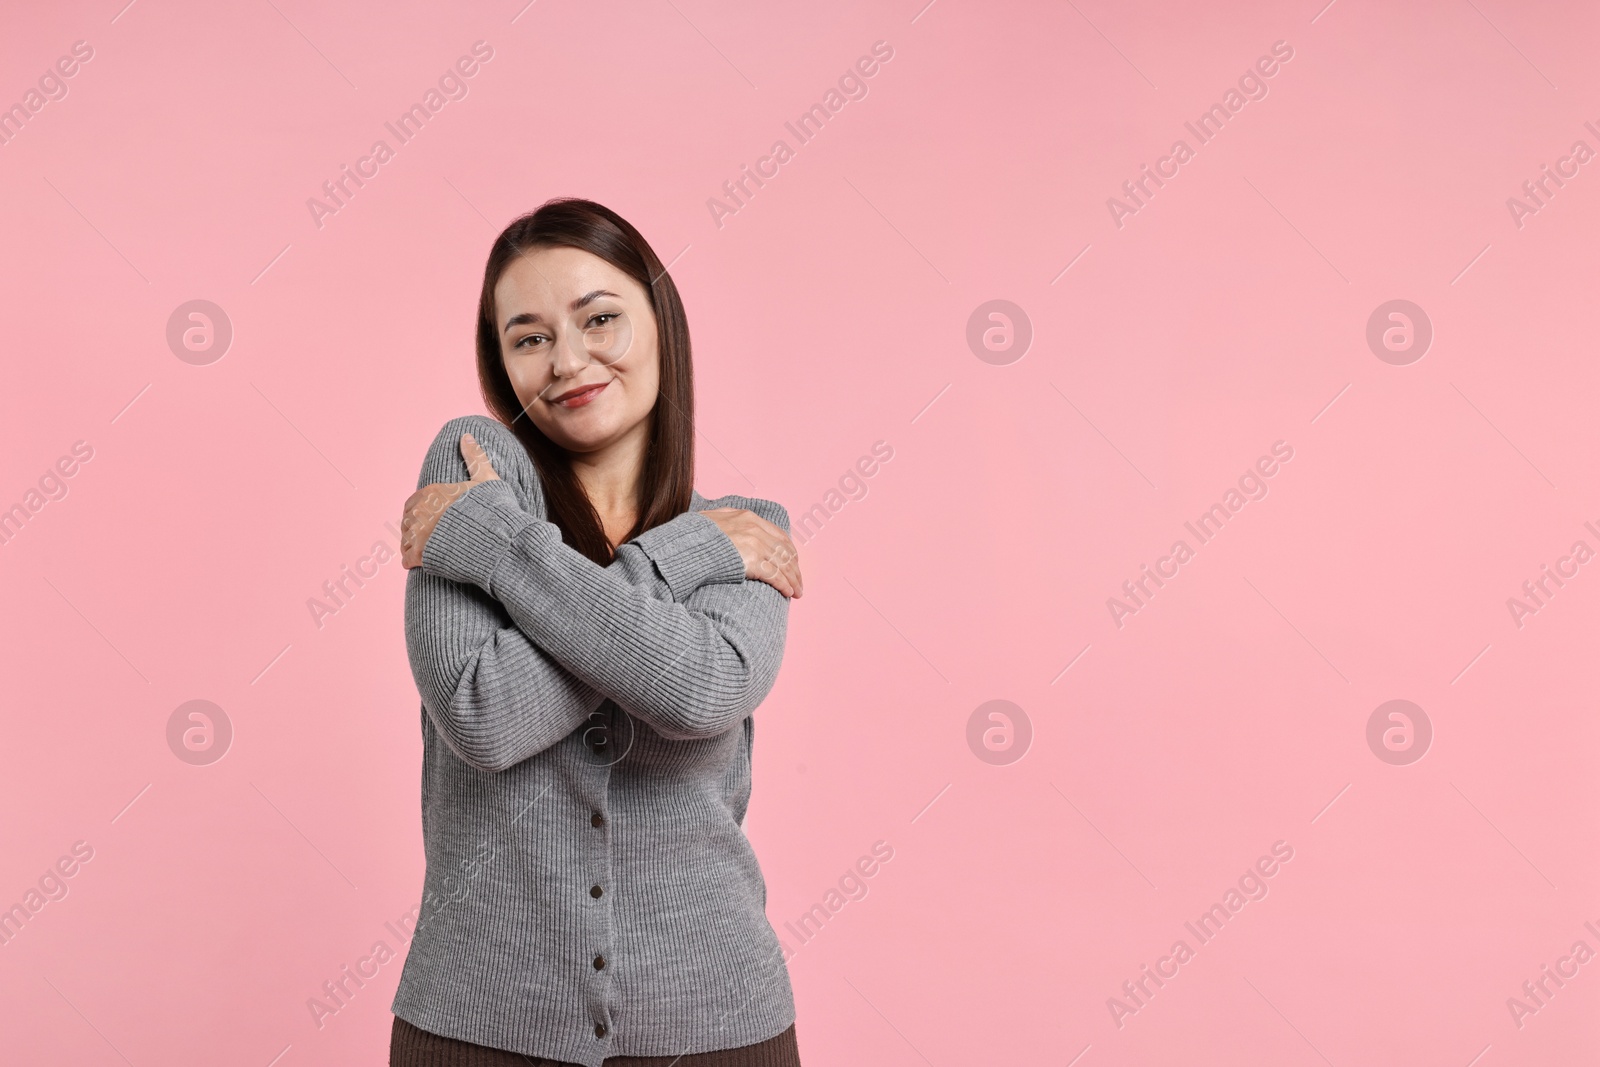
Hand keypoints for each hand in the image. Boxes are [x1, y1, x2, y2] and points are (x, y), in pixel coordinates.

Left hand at [401, 433, 500, 568]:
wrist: (499, 539)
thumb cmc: (495, 509)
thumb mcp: (487, 478)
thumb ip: (474, 457)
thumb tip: (466, 435)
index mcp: (432, 492)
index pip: (413, 503)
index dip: (419, 512)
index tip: (429, 520)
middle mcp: (421, 511)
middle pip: (407, 522)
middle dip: (414, 530)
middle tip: (427, 539)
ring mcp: (419, 534)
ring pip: (405, 541)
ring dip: (412, 546)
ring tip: (425, 552)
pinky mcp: (421, 555)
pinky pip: (406, 559)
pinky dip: (411, 562)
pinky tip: (420, 563)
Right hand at [701, 508, 802, 598]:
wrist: (684, 544)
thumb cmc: (692, 535)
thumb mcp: (711, 519)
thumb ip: (724, 521)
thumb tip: (724, 524)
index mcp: (748, 517)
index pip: (778, 534)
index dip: (789, 550)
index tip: (793, 562)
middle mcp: (755, 528)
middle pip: (784, 550)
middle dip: (794, 568)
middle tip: (798, 581)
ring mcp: (755, 544)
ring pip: (783, 564)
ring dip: (793, 580)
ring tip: (796, 592)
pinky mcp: (752, 560)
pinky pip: (775, 575)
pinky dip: (784, 585)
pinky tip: (788, 593)